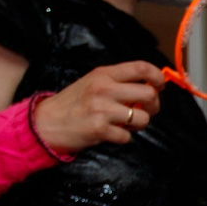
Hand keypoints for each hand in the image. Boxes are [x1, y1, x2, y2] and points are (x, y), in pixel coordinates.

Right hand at [32, 61, 165, 152]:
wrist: (46, 122)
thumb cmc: (72, 104)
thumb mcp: (92, 82)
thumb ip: (118, 82)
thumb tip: (149, 87)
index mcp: (103, 74)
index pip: (141, 67)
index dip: (157, 77)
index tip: (160, 85)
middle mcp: (104, 89)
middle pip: (149, 93)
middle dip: (153, 105)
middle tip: (144, 110)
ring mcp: (102, 109)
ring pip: (142, 118)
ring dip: (138, 124)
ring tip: (124, 123)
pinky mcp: (100, 128)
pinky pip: (127, 136)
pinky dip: (122, 138)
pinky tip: (110, 133)